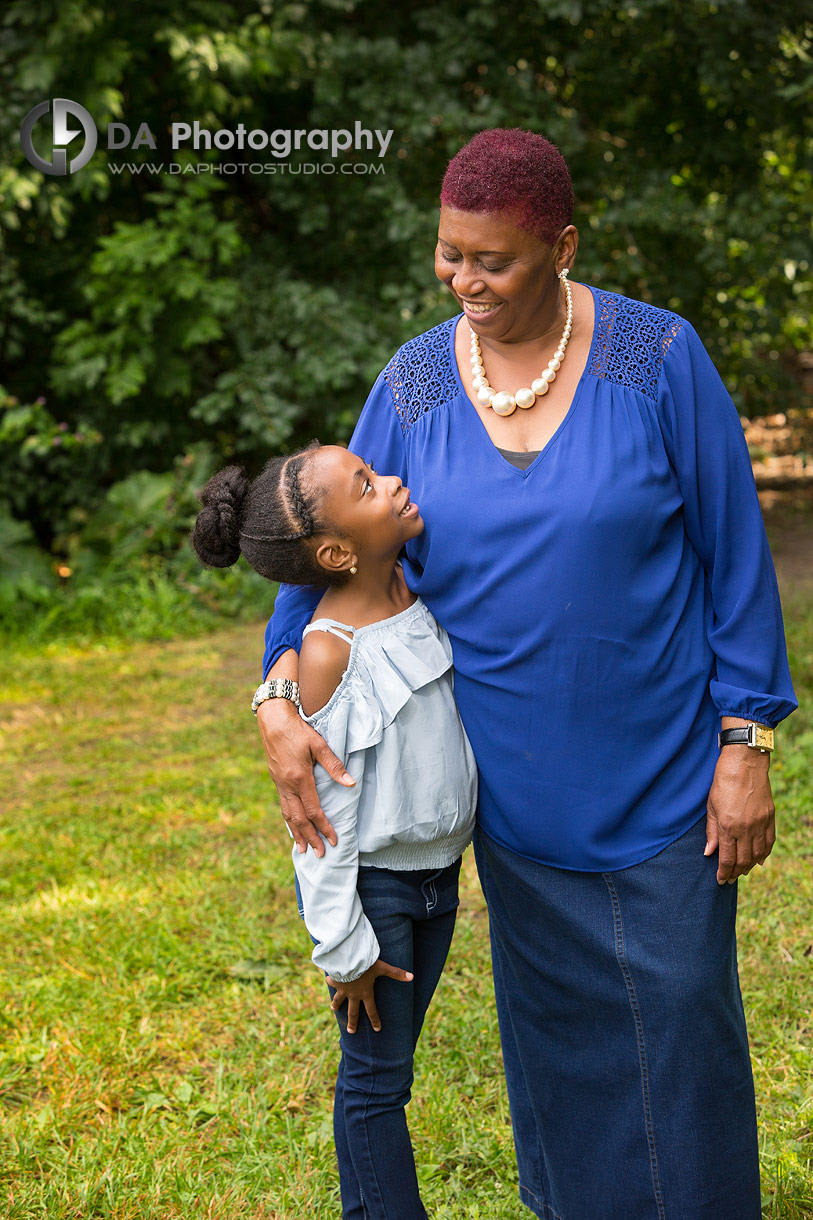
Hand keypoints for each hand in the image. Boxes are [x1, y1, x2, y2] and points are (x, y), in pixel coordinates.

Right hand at [257, 697, 353, 856]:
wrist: (273, 720)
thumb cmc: (298, 730)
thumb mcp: (318, 744)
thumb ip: (334, 766)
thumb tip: (350, 783)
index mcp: (299, 778)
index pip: (314, 811)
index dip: (324, 827)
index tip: (334, 841)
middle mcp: (287, 785)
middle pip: (299, 819)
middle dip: (310, 838)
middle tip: (319, 854)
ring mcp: (279, 784)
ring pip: (288, 815)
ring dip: (297, 833)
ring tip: (303, 849)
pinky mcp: (276, 780)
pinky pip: (283, 805)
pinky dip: (289, 820)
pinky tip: (293, 826)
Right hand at [326, 959, 413, 1032]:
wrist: (347, 959)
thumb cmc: (366, 964)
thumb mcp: (382, 967)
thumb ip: (396, 973)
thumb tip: (412, 977)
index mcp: (365, 993)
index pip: (372, 1010)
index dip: (375, 1020)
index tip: (377, 1029)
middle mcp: (353, 994)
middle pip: (353, 1012)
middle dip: (353, 1023)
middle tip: (352, 1031)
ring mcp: (342, 989)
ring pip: (338, 1000)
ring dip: (336, 1005)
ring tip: (333, 1009)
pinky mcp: (335, 981)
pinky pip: (332, 982)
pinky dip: (330, 981)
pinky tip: (328, 980)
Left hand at [705, 746, 774, 883]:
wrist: (744, 764)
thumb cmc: (722, 783)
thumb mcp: (711, 806)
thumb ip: (711, 832)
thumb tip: (709, 853)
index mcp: (727, 826)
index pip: (727, 858)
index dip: (723, 872)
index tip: (720, 880)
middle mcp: (745, 828)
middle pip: (743, 860)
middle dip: (735, 873)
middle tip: (729, 879)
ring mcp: (760, 824)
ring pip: (757, 854)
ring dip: (749, 866)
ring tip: (742, 871)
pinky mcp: (770, 818)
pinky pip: (769, 842)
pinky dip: (764, 853)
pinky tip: (758, 859)